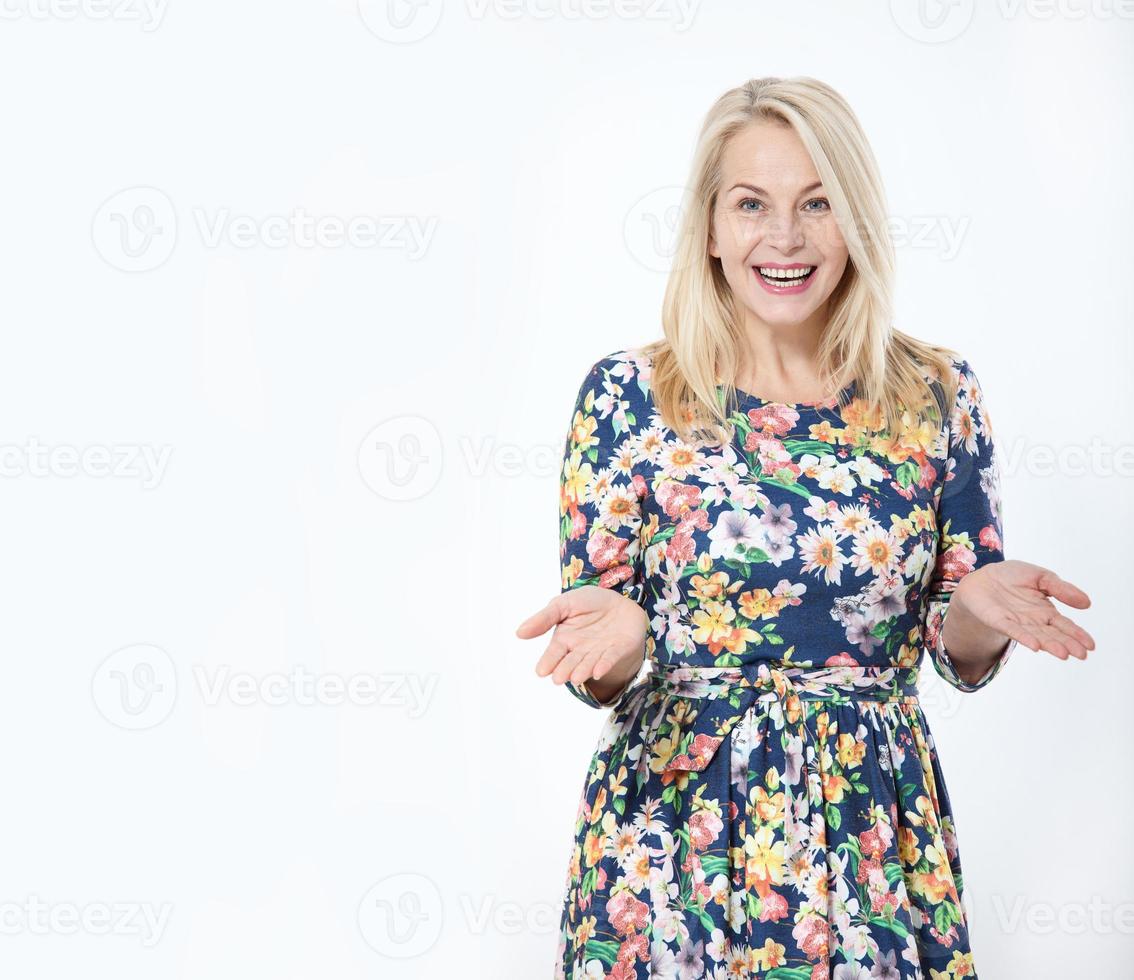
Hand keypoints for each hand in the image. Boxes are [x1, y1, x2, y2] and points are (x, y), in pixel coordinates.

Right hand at [516, 586, 647, 699]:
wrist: (619, 600)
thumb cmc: (587, 603)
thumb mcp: (563, 604)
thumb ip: (544, 618)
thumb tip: (519, 633)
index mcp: (565, 640)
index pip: (554, 653)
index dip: (548, 662)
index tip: (541, 671)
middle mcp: (581, 650)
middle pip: (571, 662)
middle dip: (565, 670)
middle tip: (558, 679)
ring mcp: (600, 652)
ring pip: (590, 663)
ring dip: (583, 670)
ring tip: (576, 677)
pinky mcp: (619, 650)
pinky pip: (611, 657)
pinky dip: (605, 664)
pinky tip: (598, 671)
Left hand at [951, 560, 1094, 659]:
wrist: (983, 577)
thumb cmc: (1013, 577)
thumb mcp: (1041, 577)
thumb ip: (1061, 589)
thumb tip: (1087, 603)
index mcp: (1046, 611)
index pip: (1065, 625)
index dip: (1078, 635)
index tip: (1091, 645)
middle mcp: (1034, 621)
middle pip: (1054, 635)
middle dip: (1068, 644)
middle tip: (1082, 654)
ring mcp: (1017, 623)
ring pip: (1037, 636)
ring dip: (1050, 645)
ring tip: (1064, 654)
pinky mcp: (999, 621)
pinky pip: (1013, 630)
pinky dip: (1024, 637)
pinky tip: (1035, 646)